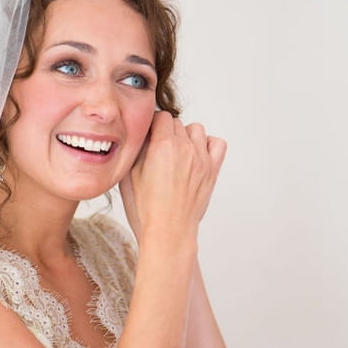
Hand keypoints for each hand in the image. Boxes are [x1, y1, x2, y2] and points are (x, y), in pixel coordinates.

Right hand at [120, 112, 225, 241]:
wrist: (168, 231)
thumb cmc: (146, 209)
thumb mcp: (129, 175)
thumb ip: (137, 150)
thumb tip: (142, 135)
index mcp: (163, 146)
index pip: (161, 116)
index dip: (152, 125)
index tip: (148, 135)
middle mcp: (185, 148)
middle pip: (177, 122)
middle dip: (166, 131)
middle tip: (159, 149)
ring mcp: (201, 158)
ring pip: (196, 129)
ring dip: (186, 136)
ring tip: (177, 152)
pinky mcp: (212, 170)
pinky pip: (217, 143)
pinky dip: (208, 145)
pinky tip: (196, 155)